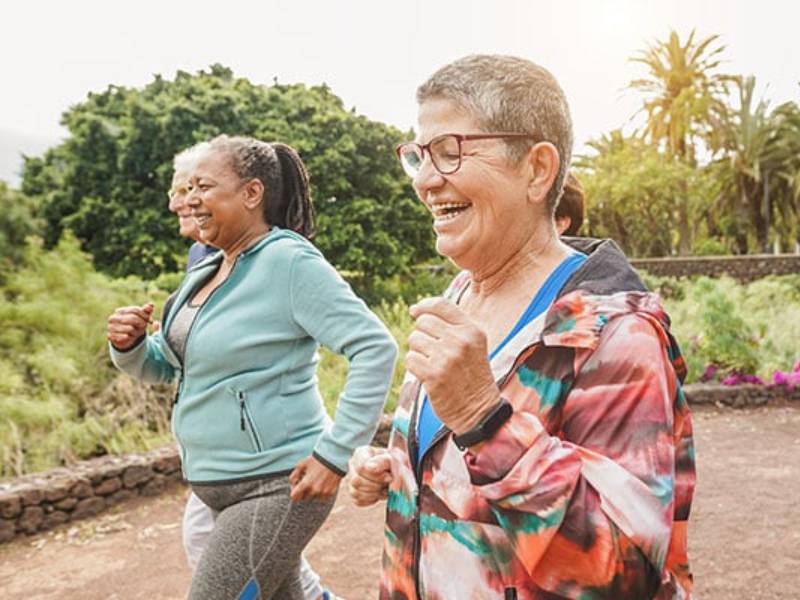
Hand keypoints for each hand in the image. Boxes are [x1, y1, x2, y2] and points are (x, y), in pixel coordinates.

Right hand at [107, 303, 154, 349]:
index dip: (145, 315)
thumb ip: (146, 311)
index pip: (135, 310)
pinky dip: (129, 337)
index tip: (151, 321)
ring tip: (135, 332)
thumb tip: (151, 304)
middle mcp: (113, 318)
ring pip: (129, 328)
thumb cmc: (135, 325)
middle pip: (132, 318)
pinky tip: (128, 337)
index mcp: (121, 311)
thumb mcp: (142, 318)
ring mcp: (111, 327)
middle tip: (144, 326)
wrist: (126, 338)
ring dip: (136, 332)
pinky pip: (124, 337)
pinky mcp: (110, 336)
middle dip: (141, 323)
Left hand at [289, 455, 341, 501]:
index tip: (297, 488)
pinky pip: (323, 498)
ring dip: (313, 493)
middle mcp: (314, 490)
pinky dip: (322, 493)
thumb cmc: (316, 460)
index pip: (294, 497)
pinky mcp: (331, 493)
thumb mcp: (301, 464)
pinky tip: (323, 484)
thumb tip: (293, 484)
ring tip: (316, 482)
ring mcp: (323, 492)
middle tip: (308, 482)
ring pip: (314, 498)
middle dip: (305, 491)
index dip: (294, 493)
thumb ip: (293, 476)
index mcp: (306, 484)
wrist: (333, 457)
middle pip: (304, 498)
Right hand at [348, 446, 392, 506]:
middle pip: (356, 480)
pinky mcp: (354, 493)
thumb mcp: (395, 458)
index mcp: (361, 453)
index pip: (361, 467)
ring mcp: (352, 479)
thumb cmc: (395, 464)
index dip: (376, 475)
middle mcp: (353, 465)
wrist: (397, 472)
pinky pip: (358, 500)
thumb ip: (384, 461)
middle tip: (387, 483)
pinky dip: (372, 499)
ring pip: (355, 492)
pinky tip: (380, 493)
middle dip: (376, 485)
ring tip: (384, 488)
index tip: (388, 476)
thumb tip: (370, 468)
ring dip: (374, 493)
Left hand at [406, 297, 500, 434]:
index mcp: (472, 330)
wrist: (479, 412)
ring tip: (432, 363)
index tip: (415, 311)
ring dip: (418, 351)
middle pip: (423, 322)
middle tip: (431, 351)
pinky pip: (410, 359)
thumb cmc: (471, 376)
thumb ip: (451, 325)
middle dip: (422, 334)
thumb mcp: (472, 345)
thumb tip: (415, 309)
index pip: (441, 305)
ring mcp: (447, 358)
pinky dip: (415, 366)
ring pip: (414, 339)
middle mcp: (460, 341)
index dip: (424, 305)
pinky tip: (428, 375)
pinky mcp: (434, 375)